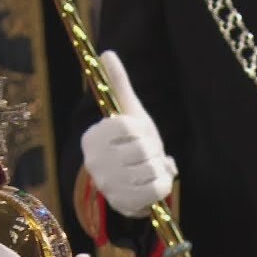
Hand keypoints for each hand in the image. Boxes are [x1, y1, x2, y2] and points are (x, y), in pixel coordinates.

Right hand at [82, 50, 176, 217]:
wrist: (130, 181)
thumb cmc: (131, 142)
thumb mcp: (128, 111)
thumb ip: (118, 83)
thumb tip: (107, 52)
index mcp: (94, 136)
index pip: (131, 128)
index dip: (142, 132)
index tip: (136, 135)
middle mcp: (95, 162)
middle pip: (144, 150)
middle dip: (153, 151)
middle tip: (144, 155)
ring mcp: (107, 186)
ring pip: (153, 170)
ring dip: (158, 169)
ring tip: (147, 169)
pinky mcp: (122, 205)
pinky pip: (157, 191)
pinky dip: (163, 186)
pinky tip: (151, 184)